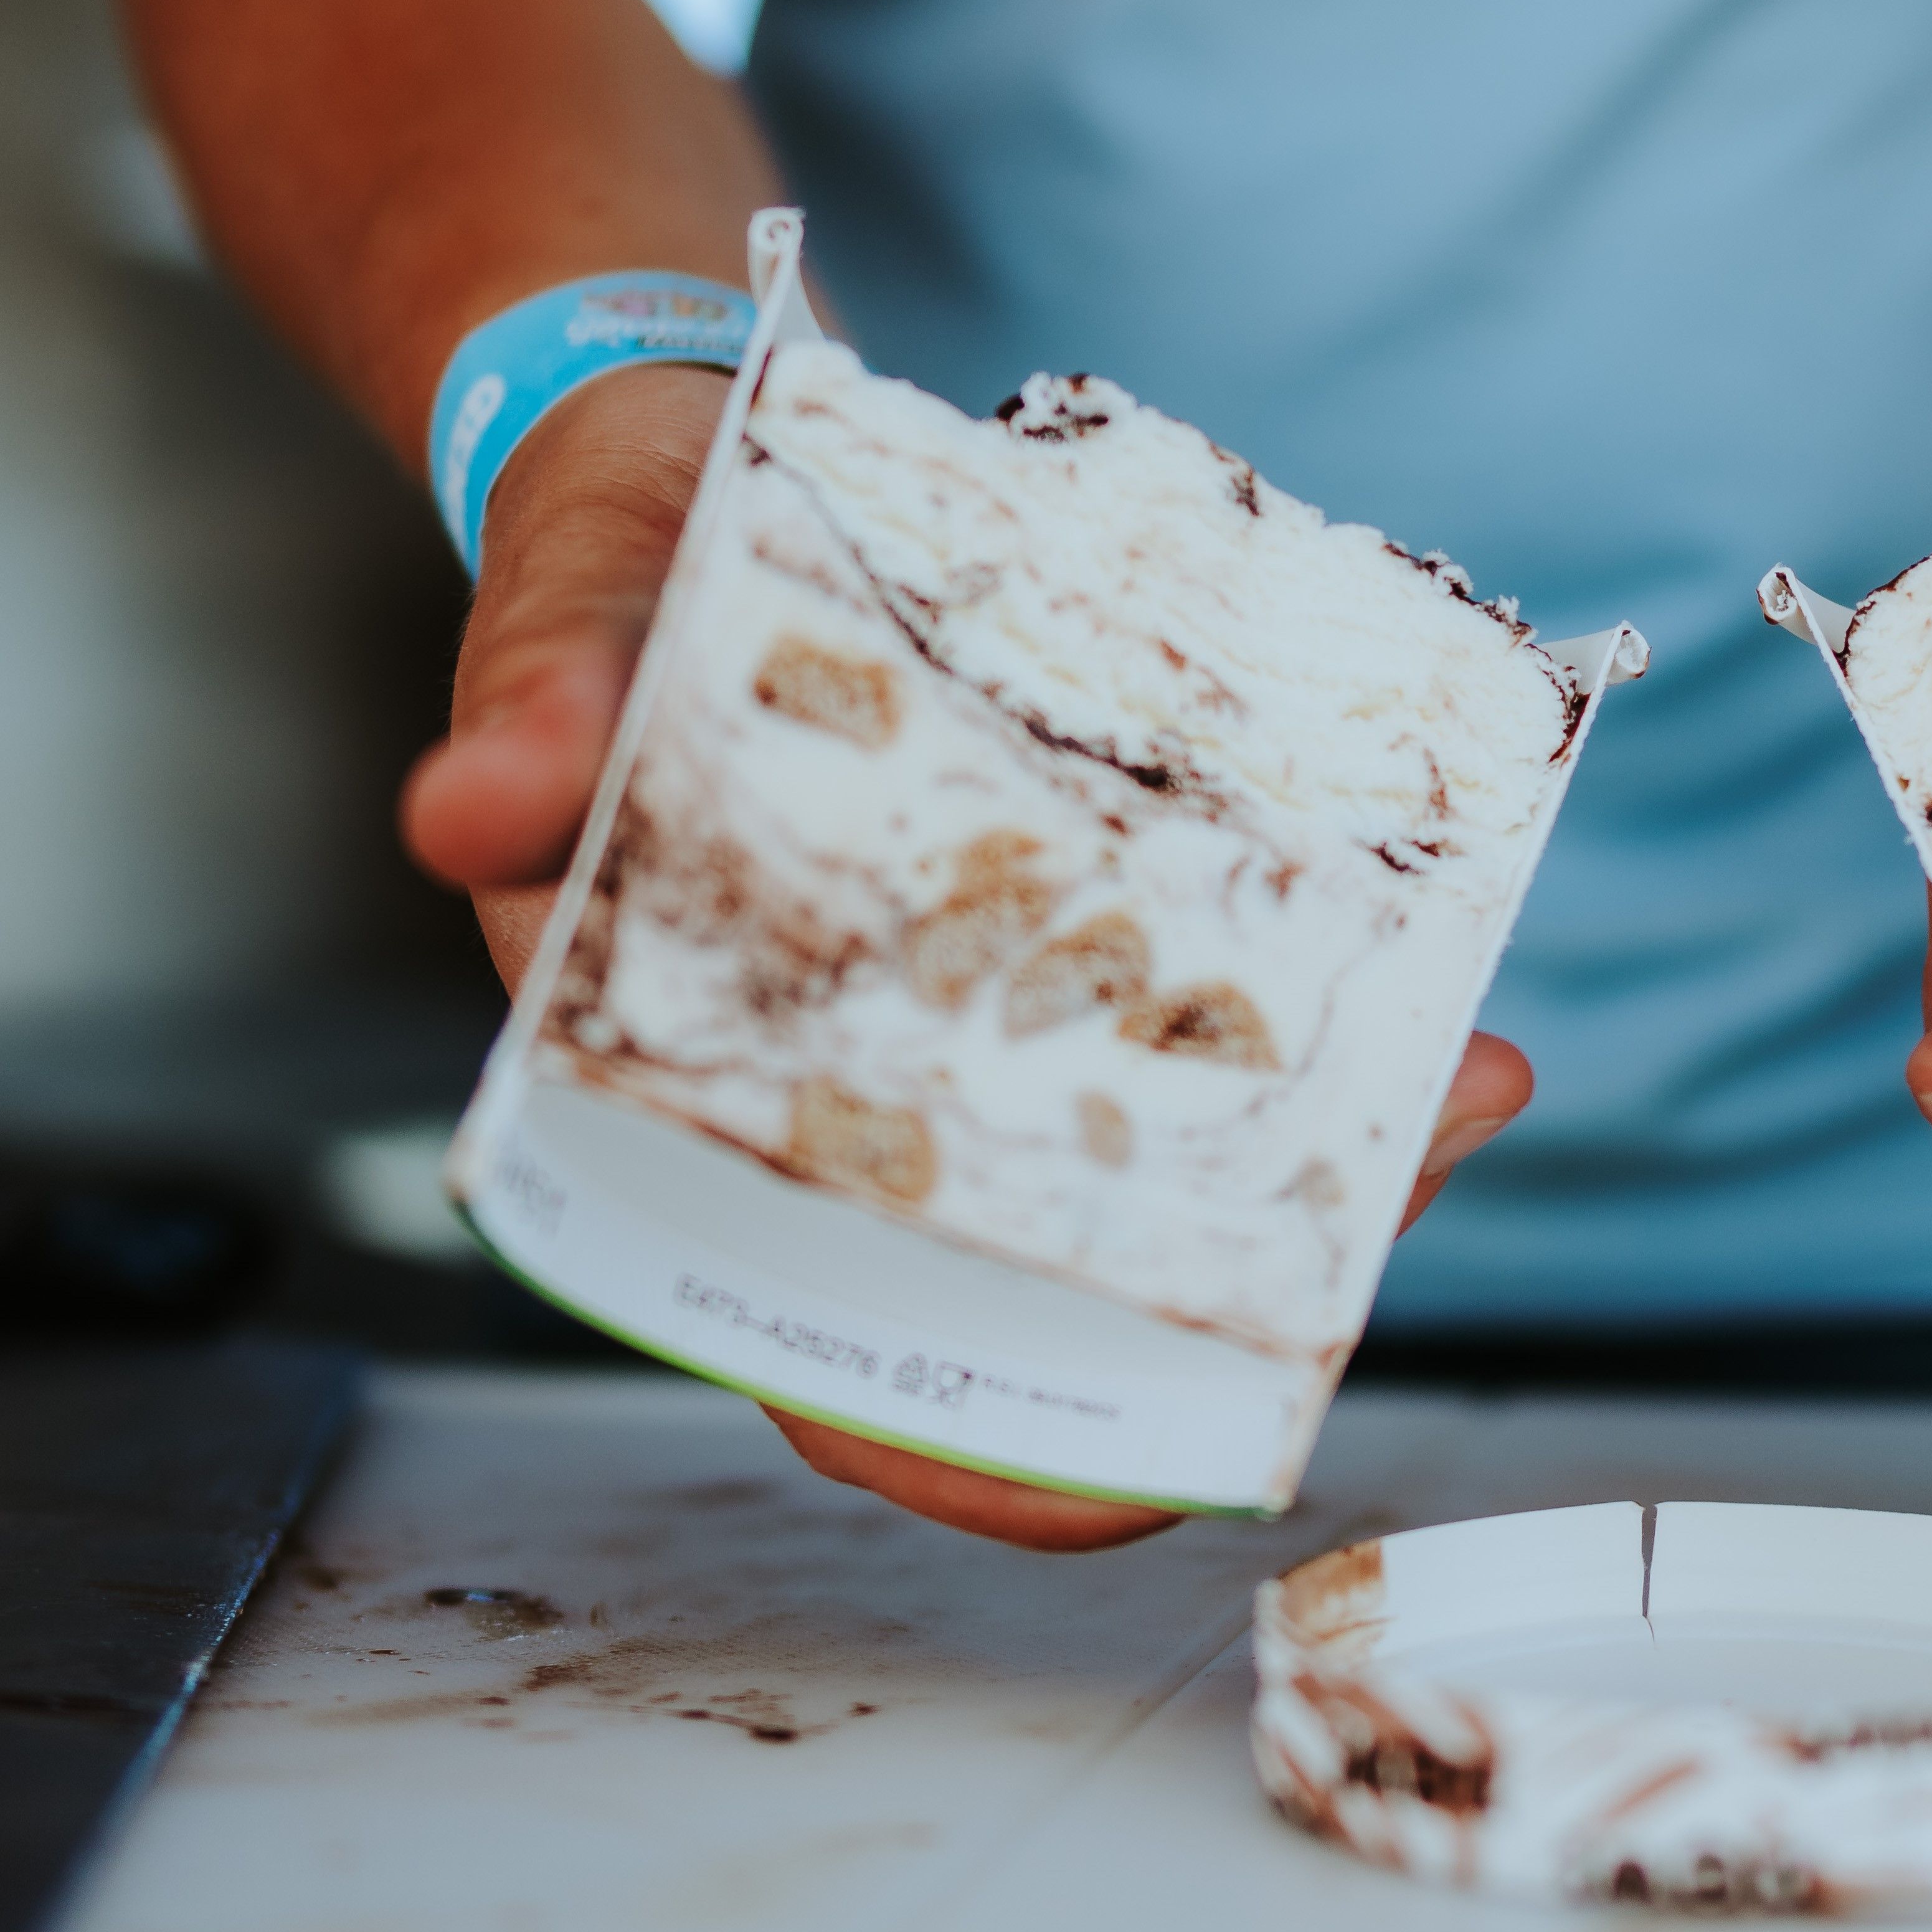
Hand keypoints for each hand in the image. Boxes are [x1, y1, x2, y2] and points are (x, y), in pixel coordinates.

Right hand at [403, 378, 1540, 1551]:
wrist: (678, 452)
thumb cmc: (601, 570)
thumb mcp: (565, 618)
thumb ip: (533, 709)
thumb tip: (467, 802)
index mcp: (697, 1109)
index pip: (841, 1361)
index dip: (982, 1456)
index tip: (1141, 1479)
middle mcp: (853, 1099)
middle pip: (1057, 1289)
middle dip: (1241, 1286)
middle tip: (1407, 1181)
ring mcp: (969, 1022)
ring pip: (1157, 1169)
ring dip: (1320, 1161)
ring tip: (1464, 1081)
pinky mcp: (1056, 924)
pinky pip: (1191, 1019)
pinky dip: (1307, 1020)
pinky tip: (1430, 983)